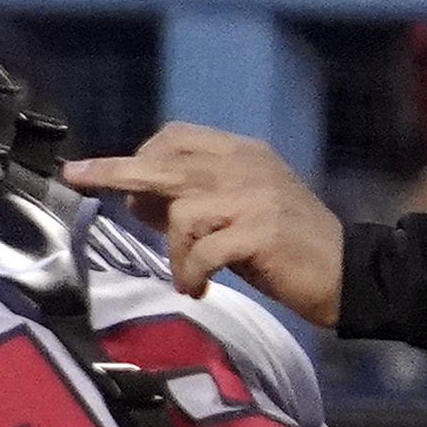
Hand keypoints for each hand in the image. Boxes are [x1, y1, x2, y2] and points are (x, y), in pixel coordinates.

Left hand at [65, 124, 348, 322]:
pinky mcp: (263, 231)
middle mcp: (247, 166)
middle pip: (166, 162)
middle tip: (76, 176)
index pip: (177, 138)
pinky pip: (203, 250)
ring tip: (188, 277)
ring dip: (175, 252)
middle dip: (115, 171)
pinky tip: (198, 288)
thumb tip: (134, 196)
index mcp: (242, 154)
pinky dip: (191, 273)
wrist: (350, 273)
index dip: (138, 155)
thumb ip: (191, 199)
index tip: (103, 174)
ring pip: (182, 212)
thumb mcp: (235, 212)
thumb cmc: (284, 247)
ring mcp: (256, 196)